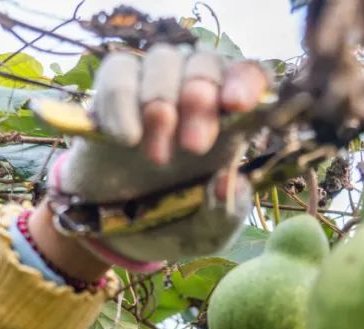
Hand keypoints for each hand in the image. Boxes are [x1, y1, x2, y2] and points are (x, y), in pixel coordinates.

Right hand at [49, 44, 268, 270]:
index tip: (237, 104)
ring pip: (163, 59)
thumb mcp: (206, 234)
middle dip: (200, 98)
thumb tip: (227, 183)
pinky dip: (121, 101)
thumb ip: (225, 215)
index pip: (250, 77)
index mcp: (229, 122)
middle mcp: (194, 95)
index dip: (247, 81)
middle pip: (205, 61)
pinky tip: (126, 139)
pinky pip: (118, 70)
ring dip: (160, 102)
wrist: (113, 229)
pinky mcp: (114, 92)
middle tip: (194, 148)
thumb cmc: (172, 221)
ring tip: (157, 155)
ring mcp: (153, 88)